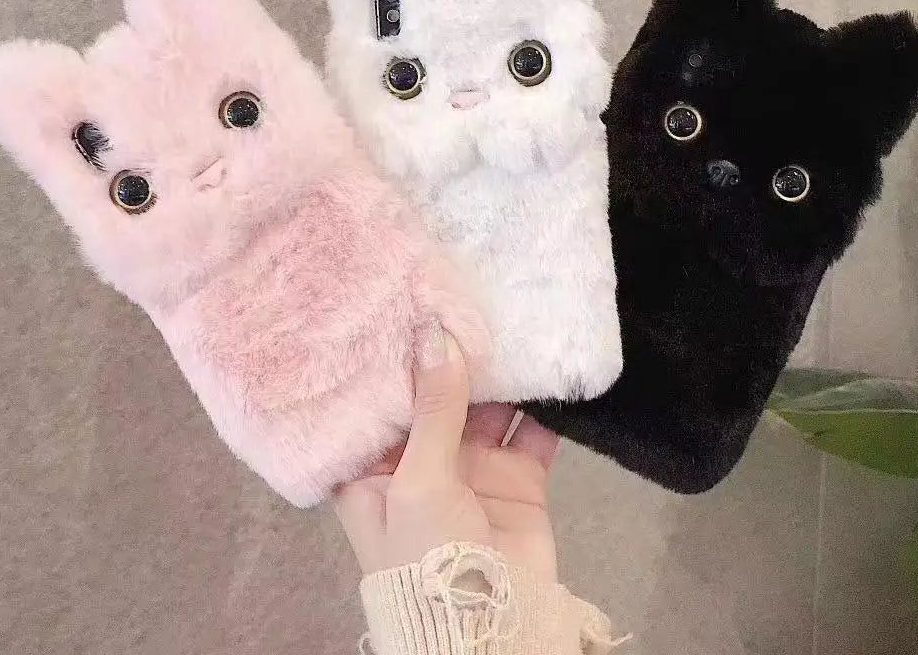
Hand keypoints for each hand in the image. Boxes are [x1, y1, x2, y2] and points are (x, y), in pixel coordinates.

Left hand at [333, 320, 558, 580]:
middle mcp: (419, 462)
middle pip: (434, 398)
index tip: (400, 303)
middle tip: (462, 295)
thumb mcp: (418, 480)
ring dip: (496, 374)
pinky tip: (544, 359)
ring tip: (504, 315)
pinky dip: (540, 402)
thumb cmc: (426, 556)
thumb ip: (433, 406)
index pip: (378, 401)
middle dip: (450, 357)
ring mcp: (471, 468)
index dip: (390, 359)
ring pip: (484, 406)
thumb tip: (436, 334)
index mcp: (373, 468)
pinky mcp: (517, 477)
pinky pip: (529, 430)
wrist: (491, 629)